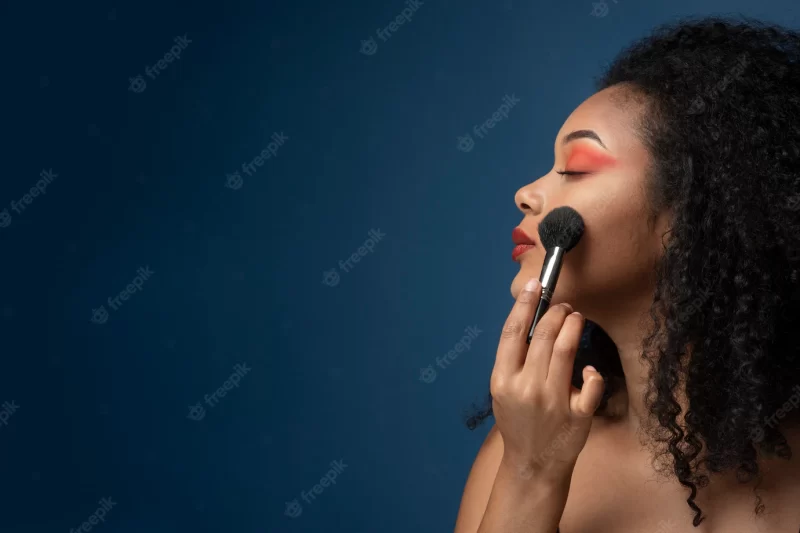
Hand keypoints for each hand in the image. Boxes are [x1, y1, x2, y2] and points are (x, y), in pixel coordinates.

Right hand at [490, 278, 605, 481]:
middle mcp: (526, 387)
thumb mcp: (502, 390)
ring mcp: (553, 400)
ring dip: (573, 327)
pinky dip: (592, 372)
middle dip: (556, 313)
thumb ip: (512, 360)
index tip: (535, 286)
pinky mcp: (577, 414)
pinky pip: (591, 383)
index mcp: (503, 379)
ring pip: (566, 350)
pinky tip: (588, 368)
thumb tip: (529, 322)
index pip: (512, 332)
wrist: (532, 463)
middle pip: (542, 335)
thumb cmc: (517, 421)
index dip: (525, 305)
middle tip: (564, 307)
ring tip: (576, 318)